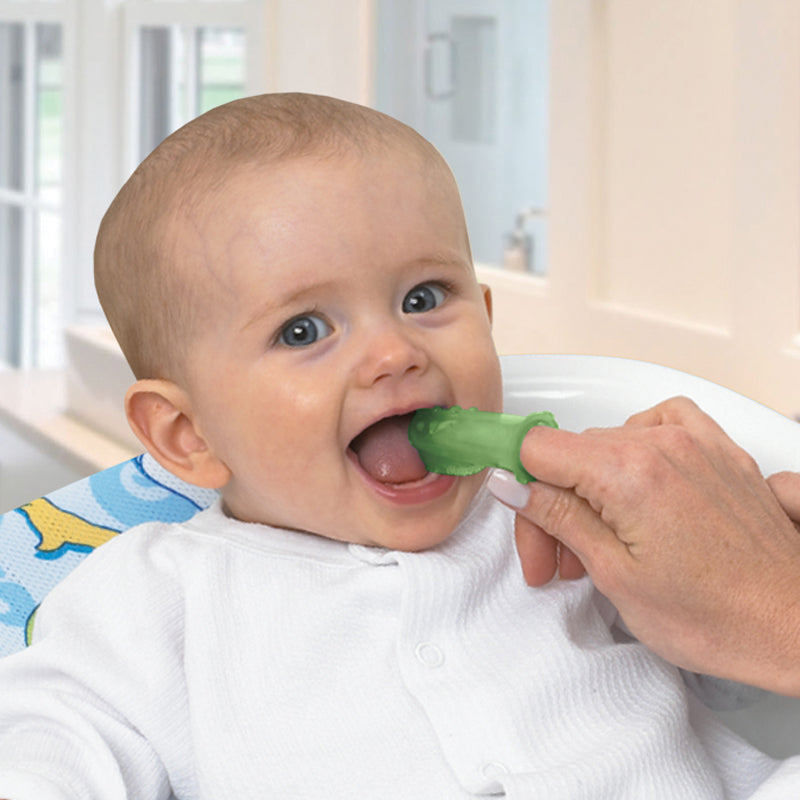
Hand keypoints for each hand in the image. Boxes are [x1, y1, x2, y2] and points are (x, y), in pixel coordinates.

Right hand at [489, 397, 799, 694]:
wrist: (795, 626)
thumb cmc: (721, 617)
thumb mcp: (615, 576)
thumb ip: (558, 517)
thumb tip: (515, 485)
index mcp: (627, 473)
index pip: (537, 447)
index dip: (518, 482)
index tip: (517, 506)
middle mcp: (661, 445)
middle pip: (569, 453)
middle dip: (552, 504)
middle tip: (559, 558)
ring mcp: (693, 443)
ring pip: (608, 443)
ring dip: (590, 487)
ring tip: (600, 539)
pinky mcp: (717, 451)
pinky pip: (660, 423)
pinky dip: (636, 447)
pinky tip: (635, 481)